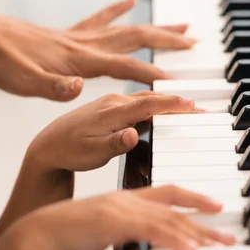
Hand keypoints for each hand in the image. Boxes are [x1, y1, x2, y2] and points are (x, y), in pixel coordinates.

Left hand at [0, 0, 194, 100]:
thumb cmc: (4, 63)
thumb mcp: (25, 83)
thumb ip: (53, 87)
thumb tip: (78, 89)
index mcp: (80, 60)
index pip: (125, 66)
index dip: (151, 75)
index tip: (176, 83)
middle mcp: (86, 44)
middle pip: (137, 39)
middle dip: (168, 42)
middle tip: (194, 44)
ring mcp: (80, 36)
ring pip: (128, 28)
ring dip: (156, 27)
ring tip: (182, 26)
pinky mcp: (71, 32)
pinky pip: (100, 17)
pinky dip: (118, 8)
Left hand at [0, 92, 203, 249]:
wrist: (47, 145)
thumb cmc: (67, 151)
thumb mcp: (90, 153)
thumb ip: (114, 144)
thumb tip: (134, 134)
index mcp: (111, 111)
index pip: (147, 104)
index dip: (171, 105)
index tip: (193, 106)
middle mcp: (114, 102)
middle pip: (153, 97)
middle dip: (178, 101)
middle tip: (202, 107)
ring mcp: (113, 102)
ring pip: (147, 97)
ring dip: (169, 99)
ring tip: (192, 106)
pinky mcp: (112, 106)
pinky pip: (140, 101)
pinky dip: (157, 103)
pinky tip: (166, 108)